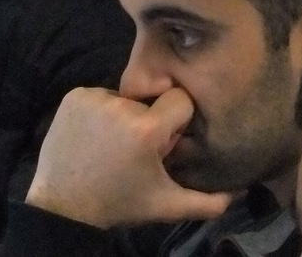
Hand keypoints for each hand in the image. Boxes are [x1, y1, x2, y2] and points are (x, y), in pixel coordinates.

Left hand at [25, 87, 232, 227]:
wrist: (63, 205)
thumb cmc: (119, 203)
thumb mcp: (166, 205)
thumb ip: (208, 201)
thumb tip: (238, 193)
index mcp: (147, 128)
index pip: (180, 100)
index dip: (177, 121)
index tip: (165, 141)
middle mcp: (121, 105)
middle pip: (151, 104)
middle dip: (149, 122)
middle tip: (136, 153)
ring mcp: (94, 98)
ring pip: (124, 100)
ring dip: (123, 118)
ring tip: (112, 146)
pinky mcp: (73, 96)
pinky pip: (99, 97)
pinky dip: (99, 113)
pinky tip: (93, 137)